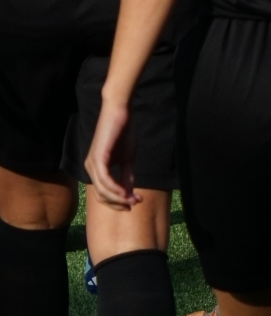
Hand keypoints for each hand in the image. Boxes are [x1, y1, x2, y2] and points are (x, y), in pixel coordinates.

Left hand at [84, 94, 139, 211]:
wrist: (120, 112)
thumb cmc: (123, 132)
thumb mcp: (128, 158)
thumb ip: (127, 175)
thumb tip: (130, 192)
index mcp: (97, 168)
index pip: (103, 193)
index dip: (118, 201)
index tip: (135, 203)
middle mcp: (91, 168)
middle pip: (101, 196)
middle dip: (118, 203)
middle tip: (135, 203)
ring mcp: (92, 163)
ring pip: (103, 190)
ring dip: (118, 198)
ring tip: (133, 200)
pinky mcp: (98, 158)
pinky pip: (105, 179)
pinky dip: (115, 188)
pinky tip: (126, 192)